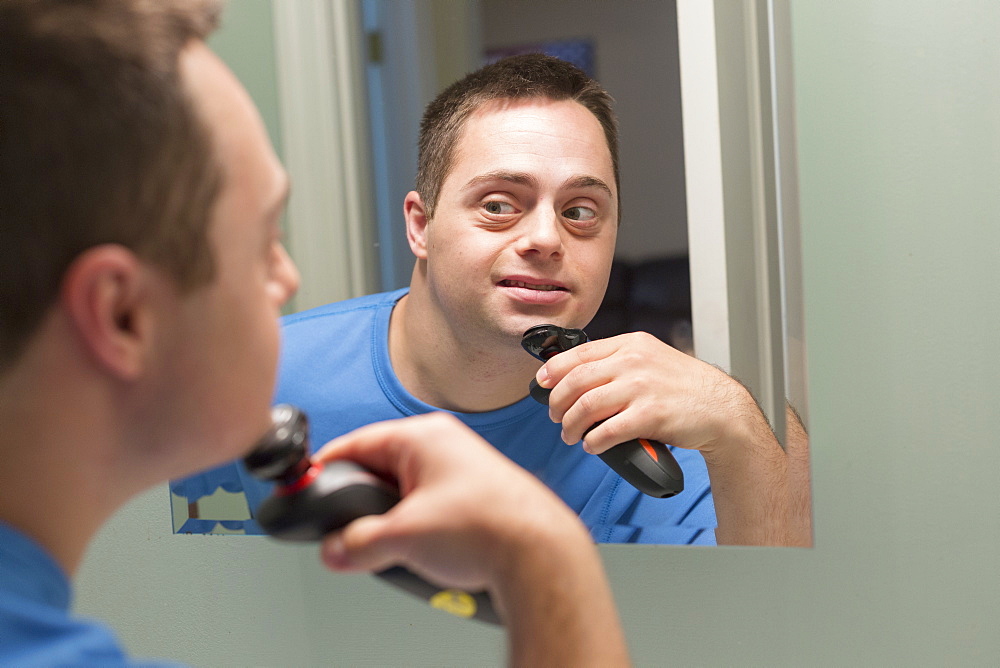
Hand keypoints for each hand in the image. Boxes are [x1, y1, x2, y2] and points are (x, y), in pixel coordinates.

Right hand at [313, 413, 629, 664]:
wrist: (540, 554)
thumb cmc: (488, 527)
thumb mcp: (404, 536)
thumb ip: (358, 543)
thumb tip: (336, 548)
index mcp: (423, 437)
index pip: (357, 443)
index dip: (327, 468)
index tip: (308, 486)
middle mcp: (442, 447)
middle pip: (379, 471)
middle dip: (362, 506)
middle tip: (347, 533)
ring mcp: (459, 472)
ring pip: (404, 495)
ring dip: (392, 524)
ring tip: (392, 550)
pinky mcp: (473, 499)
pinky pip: (427, 510)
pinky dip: (416, 532)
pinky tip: (419, 555)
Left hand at [536, 331, 759, 456]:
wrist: (722, 409)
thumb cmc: (684, 387)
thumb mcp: (652, 358)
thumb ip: (618, 361)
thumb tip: (575, 375)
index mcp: (631, 344)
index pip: (579, 354)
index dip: (553, 371)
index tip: (542, 384)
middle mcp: (634, 362)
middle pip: (575, 382)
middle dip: (557, 403)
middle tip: (556, 418)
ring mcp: (642, 388)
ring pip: (585, 407)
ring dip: (570, 426)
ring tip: (569, 436)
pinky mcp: (650, 416)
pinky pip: (606, 432)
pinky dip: (592, 442)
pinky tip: (592, 446)